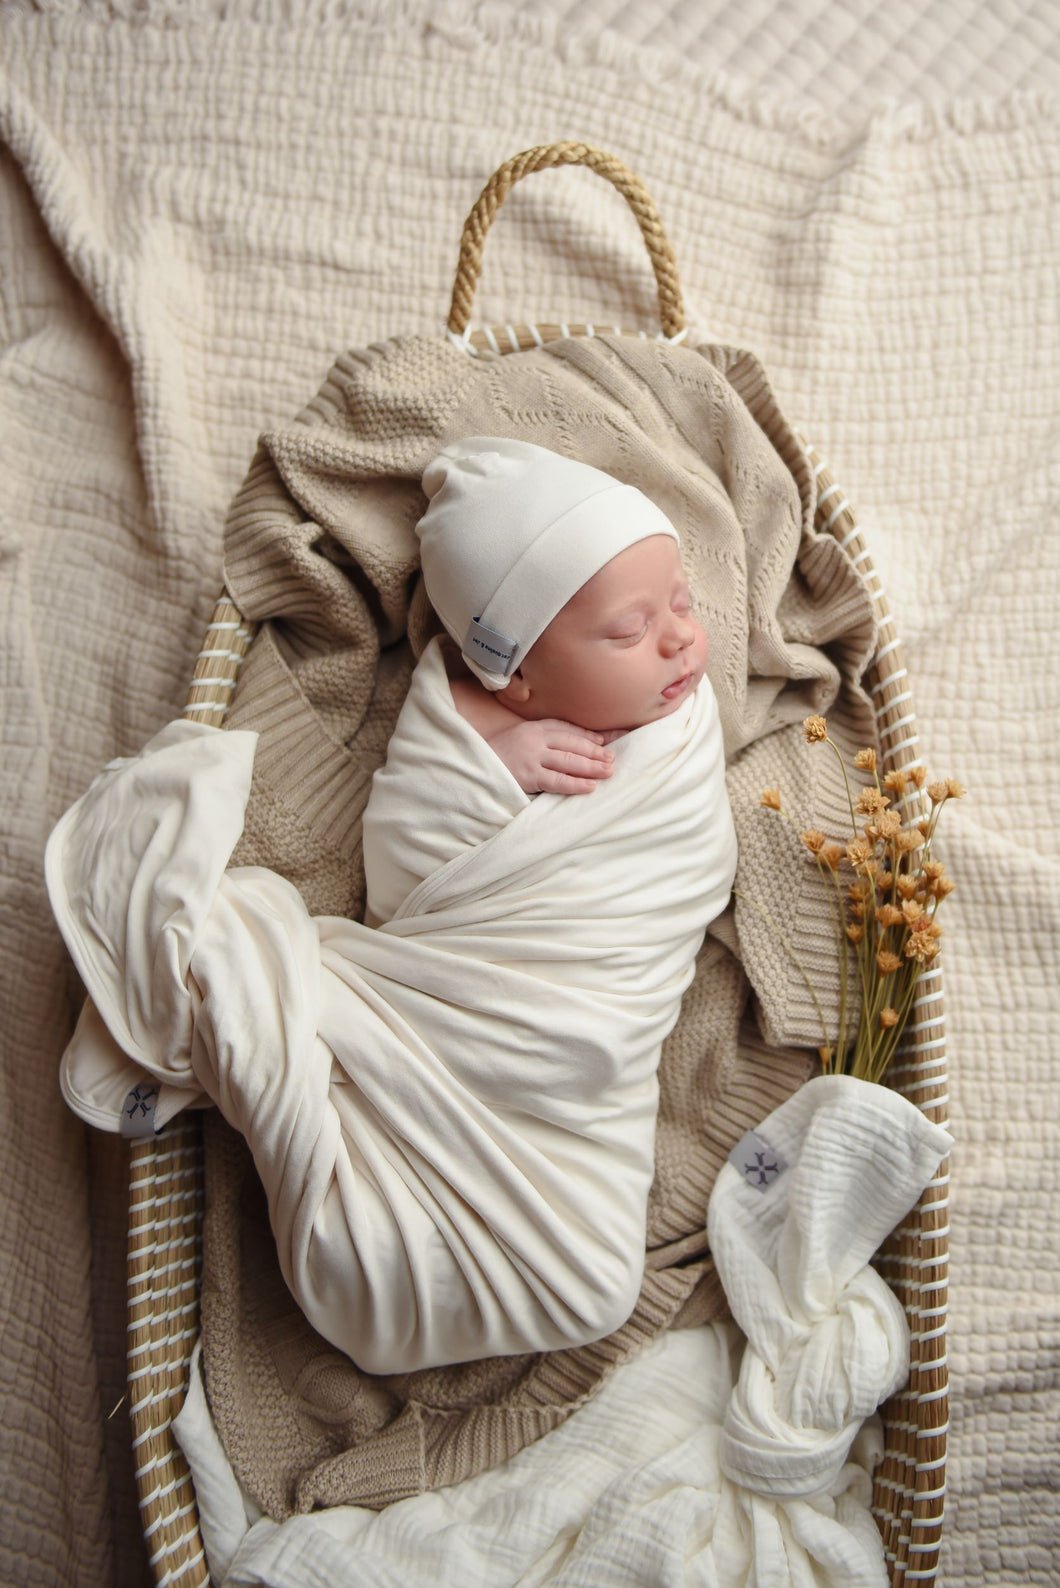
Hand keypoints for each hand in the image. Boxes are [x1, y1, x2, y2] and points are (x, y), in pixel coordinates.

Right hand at [487, 718, 615, 795]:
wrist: (472, 764)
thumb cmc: (499, 754)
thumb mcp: (521, 738)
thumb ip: (543, 737)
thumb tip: (573, 744)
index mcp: (534, 728)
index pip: (567, 729)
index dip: (588, 735)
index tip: (606, 740)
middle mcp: (535, 740)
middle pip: (572, 744)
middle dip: (595, 751)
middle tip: (613, 758)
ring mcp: (532, 758)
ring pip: (568, 761)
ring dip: (591, 766)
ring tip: (609, 771)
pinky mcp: (528, 776)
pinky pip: (557, 781)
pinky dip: (575, 784)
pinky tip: (590, 786)